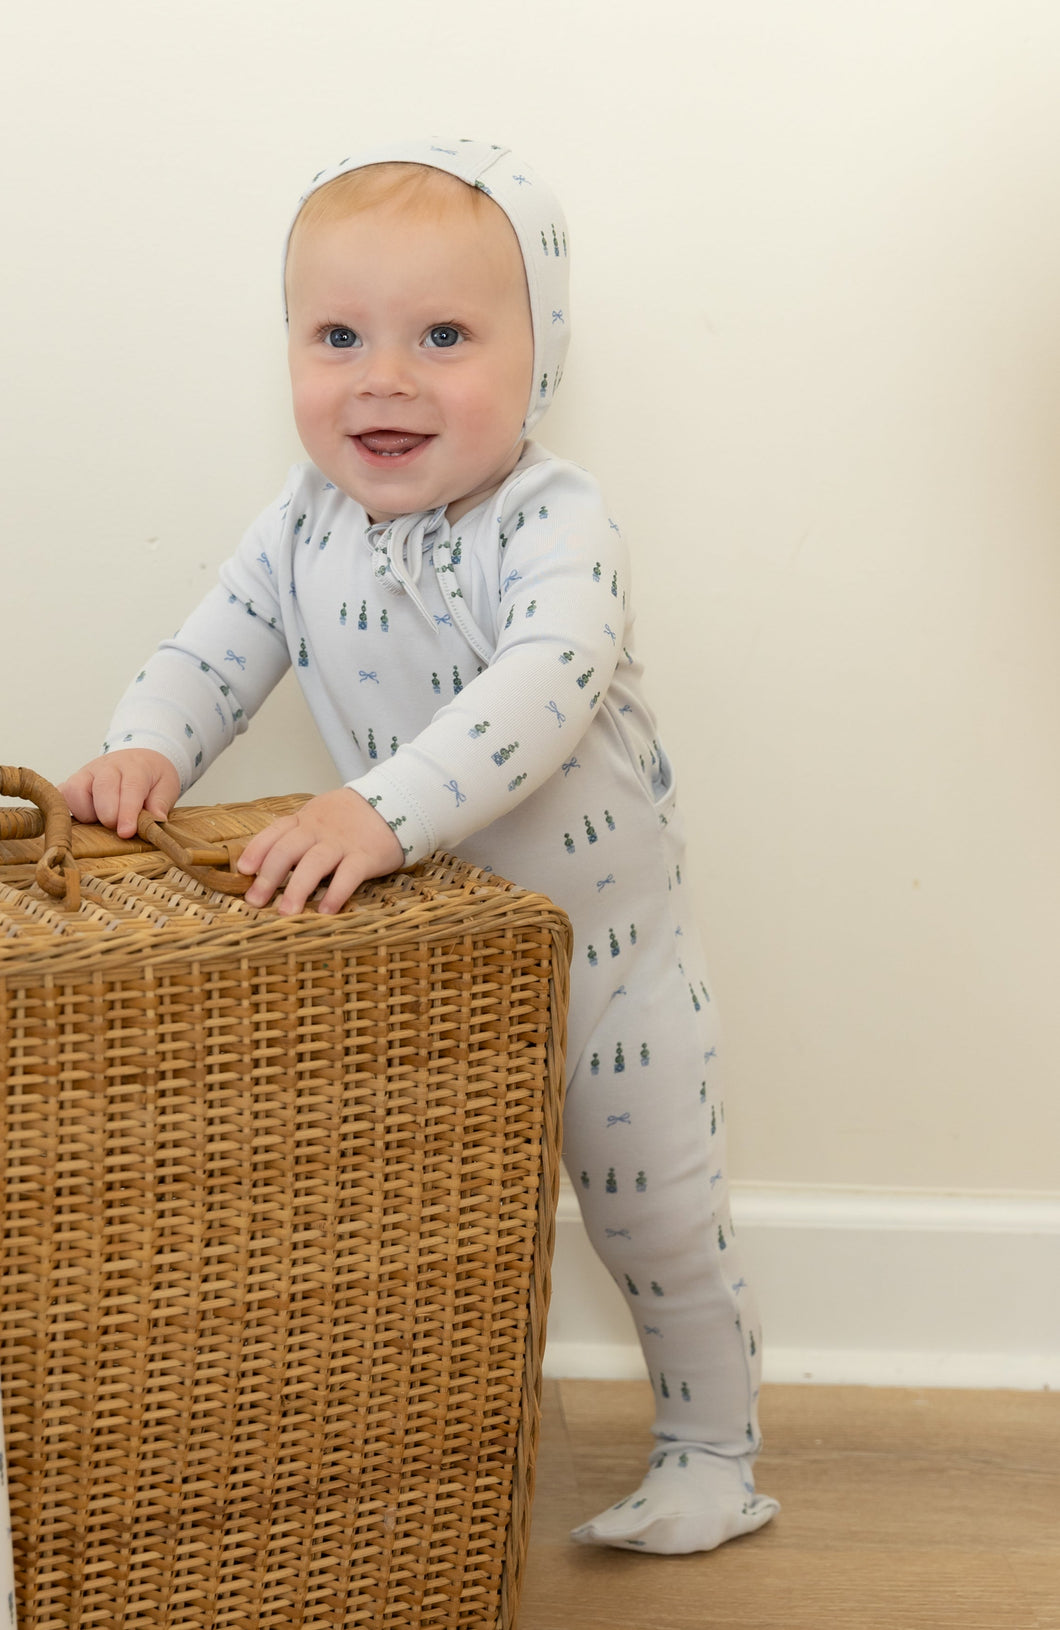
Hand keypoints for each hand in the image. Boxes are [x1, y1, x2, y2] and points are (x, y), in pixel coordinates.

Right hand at [59, 750, 180, 838]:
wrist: (140, 758)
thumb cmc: (152, 777)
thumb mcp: (167, 786)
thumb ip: (161, 803)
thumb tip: (156, 820)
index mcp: (135, 767)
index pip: (130, 788)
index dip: (127, 812)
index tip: (126, 832)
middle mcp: (107, 766)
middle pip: (102, 788)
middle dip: (108, 814)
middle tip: (118, 830)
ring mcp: (86, 772)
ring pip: (75, 790)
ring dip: (86, 813)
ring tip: (101, 822)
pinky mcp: (72, 781)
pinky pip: (61, 794)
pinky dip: (67, 809)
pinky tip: (83, 820)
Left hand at [237, 787, 403, 914]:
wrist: (397, 804)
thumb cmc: (353, 817)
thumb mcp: (321, 816)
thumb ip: (299, 833)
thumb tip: (270, 863)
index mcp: (306, 819)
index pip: (275, 832)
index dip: (257, 851)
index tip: (243, 871)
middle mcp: (319, 830)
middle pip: (288, 850)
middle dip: (269, 877)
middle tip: (256, 901)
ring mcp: (343, 842)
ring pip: (314, 863)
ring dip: (297, 888)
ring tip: (286, 913)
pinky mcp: (366, 855)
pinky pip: (348, 875)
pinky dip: (336, 893)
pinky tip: (325, 911)